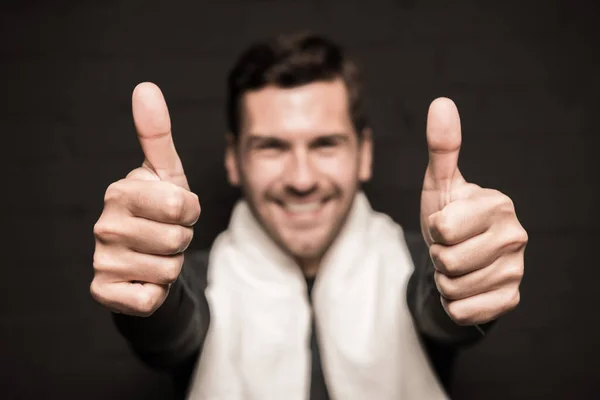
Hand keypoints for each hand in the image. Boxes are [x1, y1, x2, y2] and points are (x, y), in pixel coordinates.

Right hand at [90, 82, 200, 316]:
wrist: (146, 259)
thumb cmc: (160, 212)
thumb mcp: (166, 173)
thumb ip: (157, 134)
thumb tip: (145, 86)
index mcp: (120, 191)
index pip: (181, 205)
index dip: (190, 212)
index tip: (176, 211)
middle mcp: (104, 225)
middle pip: (178, 239)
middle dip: (182, 240)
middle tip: (166, 236)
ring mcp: (101, 260)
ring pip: (169, 269)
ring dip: (172, 266)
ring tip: (156, 256)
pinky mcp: (104, 291)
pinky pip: (151, 297)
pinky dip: (157, 292)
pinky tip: (143, 279)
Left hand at [420, 98, 527, 325]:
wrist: (457, 256)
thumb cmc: (448, 215)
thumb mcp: (439, 184)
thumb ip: (442, 148)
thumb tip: (441, 103)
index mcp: (498, 204)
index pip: (442, 228)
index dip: (434, 230)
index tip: (445, 225)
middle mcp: (515, 236)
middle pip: (447, 261)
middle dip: (437, 257)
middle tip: (449, 248)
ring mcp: (516, 270)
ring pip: (453, 288)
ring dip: (444, 280)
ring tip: (456, 265)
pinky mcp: (510, 298)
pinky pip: (464, 311)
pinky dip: (454, 303)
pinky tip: (466, 286)